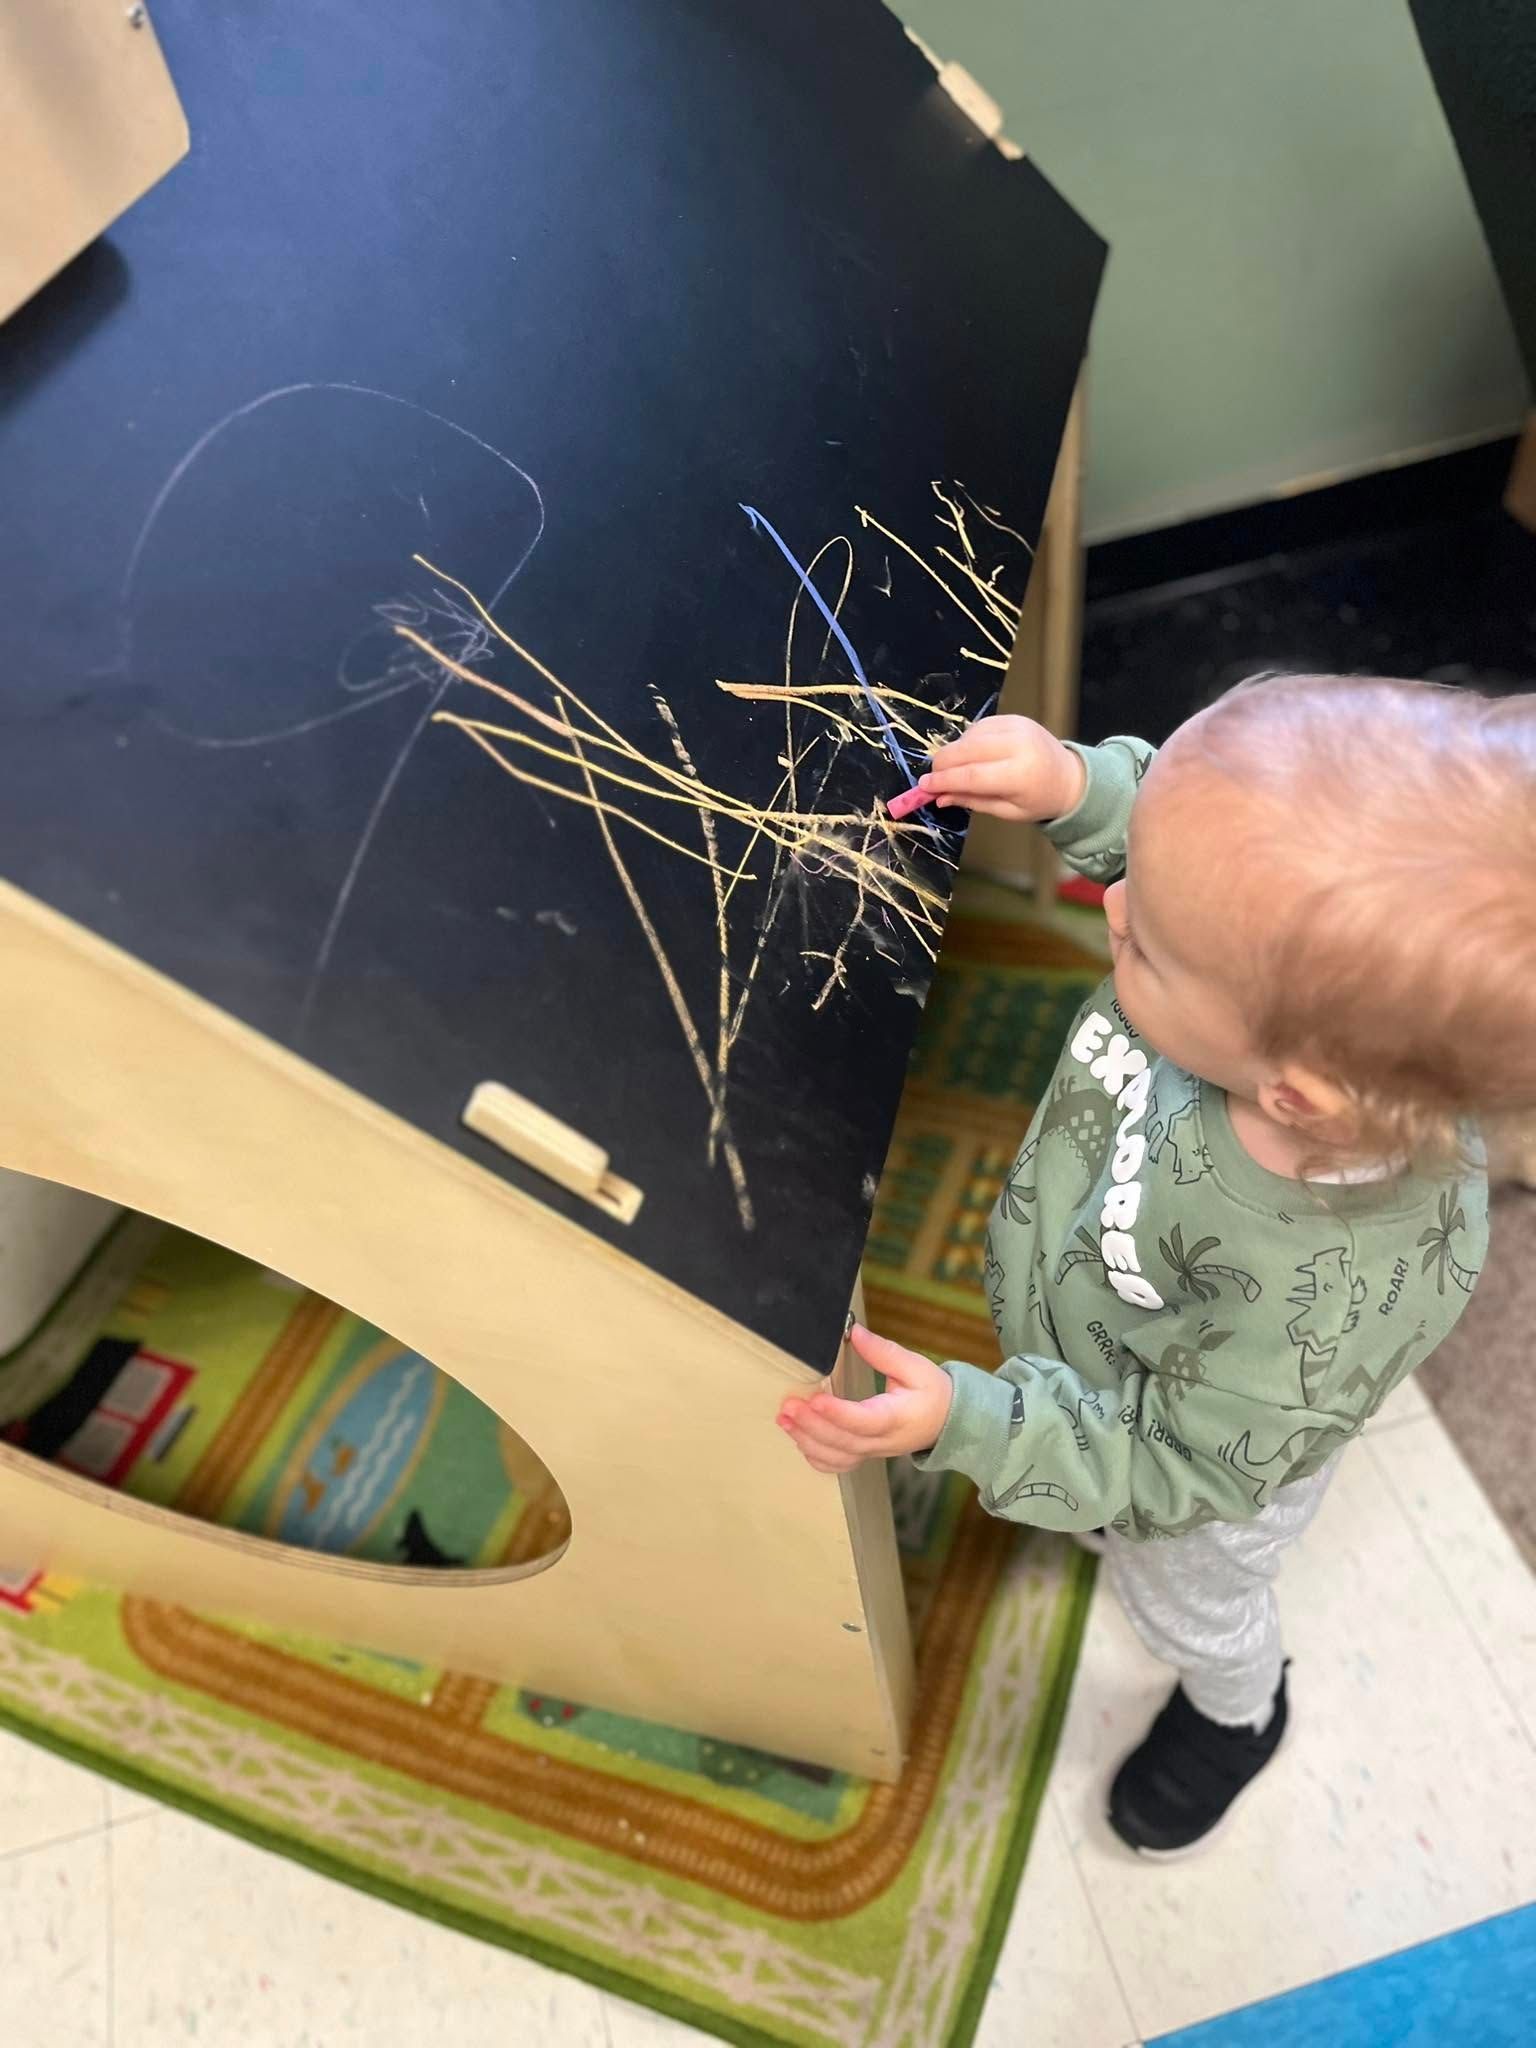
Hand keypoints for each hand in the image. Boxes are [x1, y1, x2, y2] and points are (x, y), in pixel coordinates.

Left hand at [777, 1324, 953, 1473]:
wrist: (949, 1422)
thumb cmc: (933, 1393)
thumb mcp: (916, 1366)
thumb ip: (884, 1351)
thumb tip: (854, 1333)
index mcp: (897, 1418)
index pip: (865, 1420)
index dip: (838, 1413)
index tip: (815, 1398)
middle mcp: (883, 1441)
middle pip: (844, 1441)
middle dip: (811, 1425)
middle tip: (789, 1406)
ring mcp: (873, 1452)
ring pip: (837, 1457)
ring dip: (807, 1441)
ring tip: (784, 1420)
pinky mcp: (866, 1455)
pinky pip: (838, 1465)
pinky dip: (816, 1457)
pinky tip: (798, 1439)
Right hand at [912, 714, 1084, 822]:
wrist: (1070, 777)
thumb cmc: (1039, 800)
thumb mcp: (1007, 811)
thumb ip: (972, 801)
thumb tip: (939, 797)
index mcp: (1020, 775)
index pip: (972, 775)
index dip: (944, 781)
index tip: (924, 787)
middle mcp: (1018, 745)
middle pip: (966, 750)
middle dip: (943, 764)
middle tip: (933, 779)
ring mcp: (1016, 727)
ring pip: (969, 736)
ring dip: (954, 753)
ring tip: (955, 770)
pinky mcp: (1013, 718)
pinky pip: (979, 727)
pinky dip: (967, 741)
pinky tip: (970, 755)